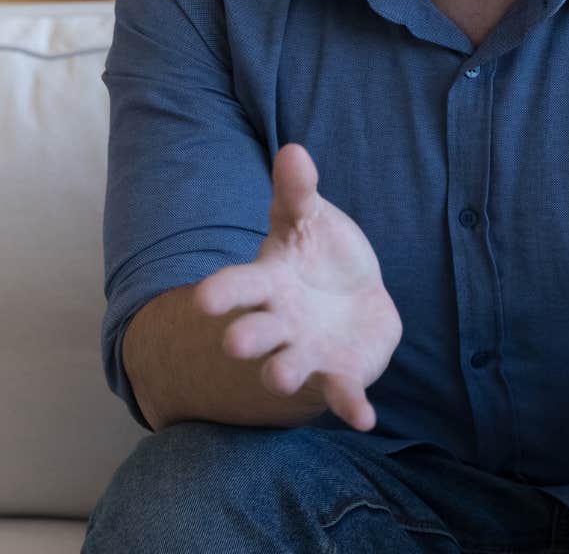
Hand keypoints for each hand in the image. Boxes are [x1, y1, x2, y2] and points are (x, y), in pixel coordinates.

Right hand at [193, 143, 401, 430]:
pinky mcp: (339, 374)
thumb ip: (299, 192)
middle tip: (235, 342)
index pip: (237, 287)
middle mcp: (278, 324)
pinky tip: (365, 419)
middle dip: (246, 337)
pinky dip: (351, 406)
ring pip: (288, 367)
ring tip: (280, 375)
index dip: (222, 293)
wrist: (348, 301)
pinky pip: (342, 393)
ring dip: (284, 372)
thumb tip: (294, 149)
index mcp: (266, 284)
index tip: (203, 300)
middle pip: (255, 332)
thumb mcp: (307, 220)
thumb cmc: (316, 256)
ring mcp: (305, 352)